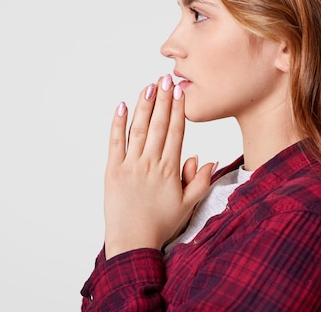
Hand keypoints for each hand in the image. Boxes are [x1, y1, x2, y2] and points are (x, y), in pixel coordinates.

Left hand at [103, 74, 213, 258]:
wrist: (133, 242)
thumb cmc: (161, 225)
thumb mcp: (188, 205)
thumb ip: (200, 181)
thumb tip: (208, 159)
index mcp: (170, 169)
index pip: (176, 132)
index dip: (178, 110)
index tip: (180, 92)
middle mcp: (151, 163)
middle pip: (158, 125)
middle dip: (163, 99)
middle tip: (166, 78)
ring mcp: (130, 165)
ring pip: (138, 129)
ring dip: (144, 106)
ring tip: (149, 86)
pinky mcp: (113, 170)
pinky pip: (115, 142)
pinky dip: (117, 124)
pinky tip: (121, 106)